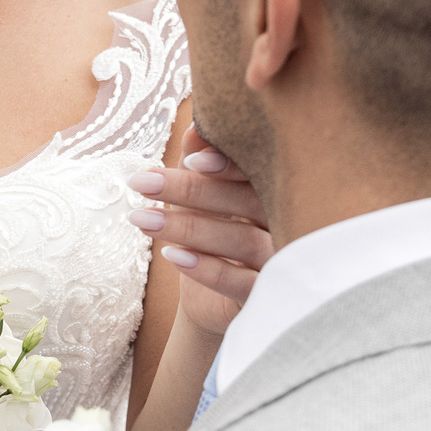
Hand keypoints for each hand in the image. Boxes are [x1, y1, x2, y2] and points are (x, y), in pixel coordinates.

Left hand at [129, 124, 271, 335]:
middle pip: (249, 201)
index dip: (228, 163)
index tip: (190, 159)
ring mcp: (282, 262)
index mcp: (277, 191)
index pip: (260, 170)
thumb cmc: (212, 237)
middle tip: (141, 183)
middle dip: (192, 190)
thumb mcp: (202, 198)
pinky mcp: (269, 297)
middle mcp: (289, 223)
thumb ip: (202, 161)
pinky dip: (207, 269)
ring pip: (243, 240)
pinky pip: (242, 283)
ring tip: (141, 219)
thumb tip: (195, 127)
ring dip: (189, 228)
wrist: (216, 304)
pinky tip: (172, 256)